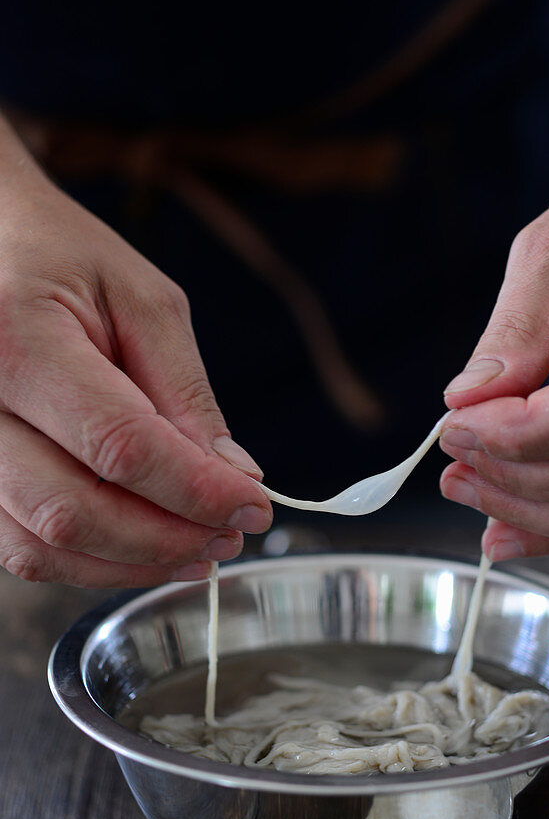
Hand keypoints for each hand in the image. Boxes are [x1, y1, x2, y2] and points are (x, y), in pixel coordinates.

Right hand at [0, 160, 271, 585]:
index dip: (196, 490)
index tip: (254, 505)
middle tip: (231, 533)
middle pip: (73, 511)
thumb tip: (234, 477)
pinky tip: (145, 545)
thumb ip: (185, 392)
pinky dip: (92, 561)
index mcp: (16, 336)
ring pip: (42, 546)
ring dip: (133, 562)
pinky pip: (22, 548)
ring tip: (198, 546)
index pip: (119, 444)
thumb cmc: (60, 257)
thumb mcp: (141, 300)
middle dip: (168, 538)